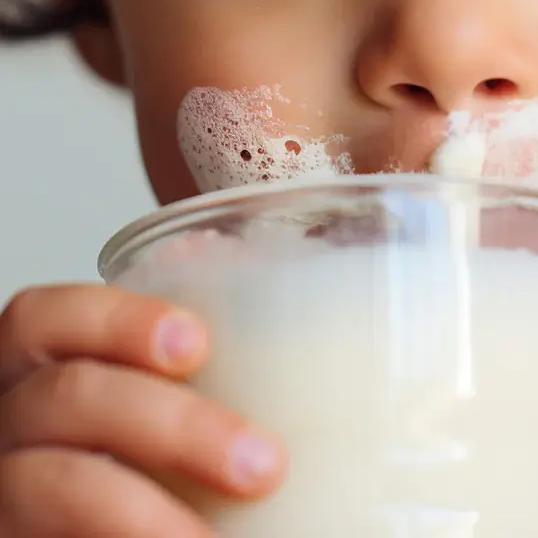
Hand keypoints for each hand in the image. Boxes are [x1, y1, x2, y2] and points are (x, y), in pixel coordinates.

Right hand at [0, 284, 284, 536]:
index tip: (198, 344)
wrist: (111, 526)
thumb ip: (181, 358)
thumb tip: (245, 274)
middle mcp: (8, 425)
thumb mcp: (153, 399)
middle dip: (176, 424)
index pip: (45, 316)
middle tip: (264, 466)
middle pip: (68, 395)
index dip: (115, 319)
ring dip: (145, 511)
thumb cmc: (144, 462)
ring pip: (54, 482)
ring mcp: (2, 494)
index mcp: (40, 371)